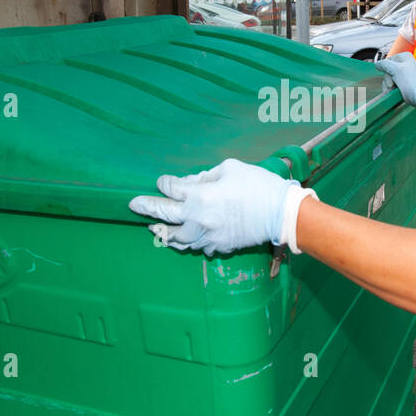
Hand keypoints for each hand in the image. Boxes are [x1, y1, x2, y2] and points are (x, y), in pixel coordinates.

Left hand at [129, 158, 310, 256]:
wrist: (282, 214)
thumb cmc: (258, 186)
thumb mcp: (230, 168)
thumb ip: (205, 175)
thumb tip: (189, 183)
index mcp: (199, 196)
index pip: (171, 189)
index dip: (164, 183)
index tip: (162, 181)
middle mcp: (198, 219)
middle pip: (163, 215)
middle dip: (146, 208)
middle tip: (133, 205)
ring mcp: (207, 236)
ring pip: (176, 238)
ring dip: (163, 233)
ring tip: (154, 229)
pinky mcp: (219, 246)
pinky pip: (196, 247)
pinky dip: (187, 242)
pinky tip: (185, 238)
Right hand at [375, 54, 415, 113]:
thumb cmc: (409, 81)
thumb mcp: (395, 69)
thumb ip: (384, 64)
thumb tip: (377, 64)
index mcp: (404, 57)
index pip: (388, 60)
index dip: (386, 68)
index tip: (391, 75)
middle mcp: (404, 63)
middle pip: (387, 69)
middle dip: (387, 78)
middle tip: (391, 84)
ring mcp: (402, 73)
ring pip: (388, 77)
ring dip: (387, 84)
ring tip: (392, 89)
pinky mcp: (401, 82)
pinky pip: (391, 82)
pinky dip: (389, 87)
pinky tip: (391, 90)